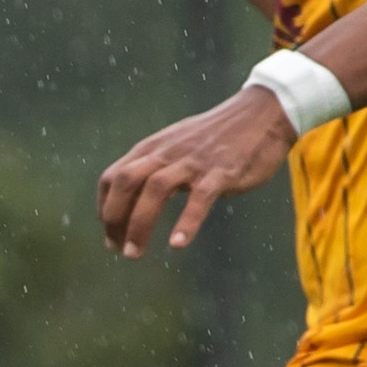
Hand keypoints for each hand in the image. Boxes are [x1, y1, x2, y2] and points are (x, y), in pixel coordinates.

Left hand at [97, 88, 295, 257]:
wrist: (262, 113)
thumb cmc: (216, 137)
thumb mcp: (175, 146)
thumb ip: (154, 166)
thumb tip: (133, 198)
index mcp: (152, 148)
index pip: (112, 177)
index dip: (104, 208)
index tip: (109, 234)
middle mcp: (167, 153)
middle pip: (125, 181)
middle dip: (113, 217)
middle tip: (116, 248)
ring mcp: (194, 161)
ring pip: (155, 189)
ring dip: (139, 223)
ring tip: (134, 253)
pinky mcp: (222, 172)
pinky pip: (200, 198)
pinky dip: (186, 221)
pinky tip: (177, 243)